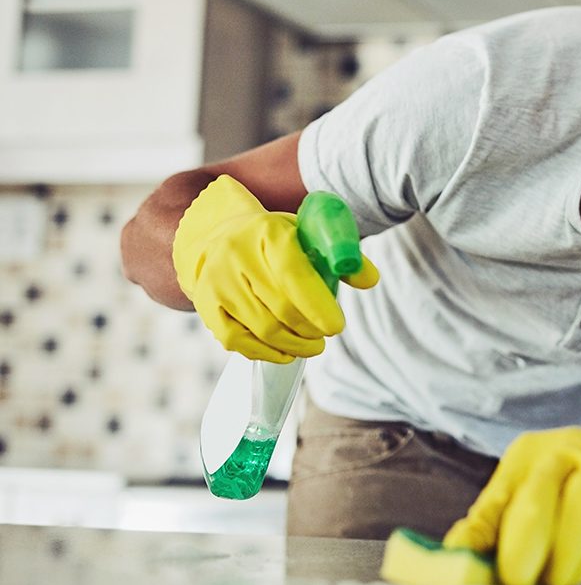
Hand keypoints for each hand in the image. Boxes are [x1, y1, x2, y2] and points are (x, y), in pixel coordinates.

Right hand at [172, 175, 378, 362]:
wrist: (218, 237)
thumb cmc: (275, 240)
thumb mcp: (307, 234)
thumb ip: (342, 255)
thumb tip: (370, 279)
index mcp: (268, 231)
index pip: (294, 274)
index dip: (318, 306)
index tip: (337, 327)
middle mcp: (236, 254)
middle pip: (281, 308)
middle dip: (310, 329)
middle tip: (326, 334)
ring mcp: (217, 281)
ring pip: (262, 328)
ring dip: (294, 345)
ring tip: (312, 345)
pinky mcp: (206, 305)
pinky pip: (237, 341)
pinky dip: (266, 353)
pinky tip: (286, 353)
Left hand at [443, 426, 580, 584]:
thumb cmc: (569, 488)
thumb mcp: (525, 492)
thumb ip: (491, 522)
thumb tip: (456, 553)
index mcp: (531, 453)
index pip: (502, 496)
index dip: (490, 538)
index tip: (487, 574)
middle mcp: (566, 452)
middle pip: (537, 504)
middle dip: (523, 553)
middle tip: (518, 582)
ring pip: (577, 520)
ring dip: (562, 563)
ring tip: (551, 581)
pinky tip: (574, 571)